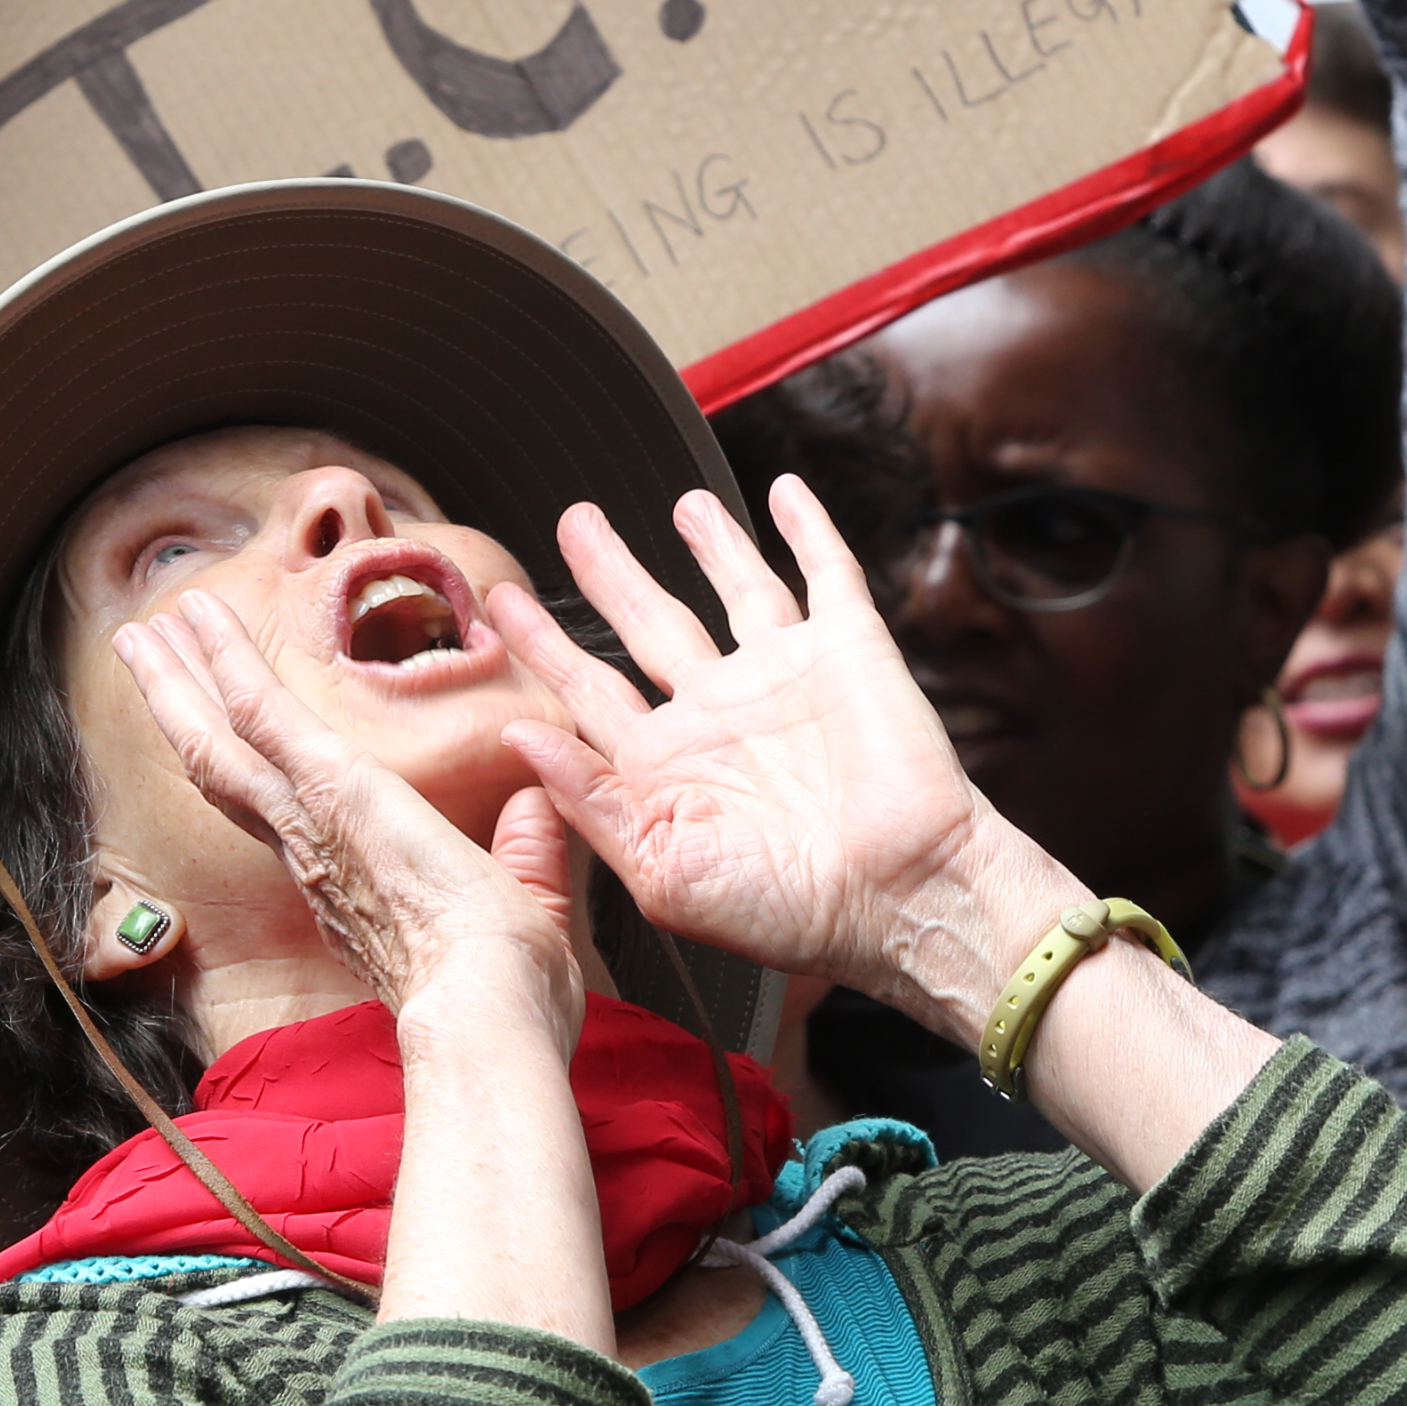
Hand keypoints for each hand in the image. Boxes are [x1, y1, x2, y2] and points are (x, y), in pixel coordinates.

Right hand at [113, 590, 586, 1042]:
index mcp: (350, 887)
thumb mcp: (528, 908)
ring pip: (220, 743)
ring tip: (141, 632)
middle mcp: (312, 856)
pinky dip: (225, 661)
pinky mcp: (330, 789)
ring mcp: (310, 822)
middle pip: (225, 772)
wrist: (492, 1016)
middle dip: (182, 712)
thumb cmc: (510, 995)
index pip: (280, 814)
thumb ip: (528, 854)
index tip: (226, 730)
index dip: (245, 767)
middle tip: (145, 661)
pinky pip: (261, 714)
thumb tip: (538, 807)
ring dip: (180, 680)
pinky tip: (198, 618)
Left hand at [489, 479, 1076, 1043]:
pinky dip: (808, 530)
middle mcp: (723, 715)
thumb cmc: (788, 910)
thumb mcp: (661, 872)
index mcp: (670, 767)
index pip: (590, 689)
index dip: (545, 644)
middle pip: (650, 621)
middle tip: (576, 523)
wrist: (903, 896)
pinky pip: (826, 574)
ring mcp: (785, 677)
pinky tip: (787, 495)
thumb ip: (589, 801)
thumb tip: (519, 739)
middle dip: (610, 571)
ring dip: (711, 543)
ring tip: (683, 504)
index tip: (503, 605)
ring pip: (736, 587)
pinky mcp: (849, 649)